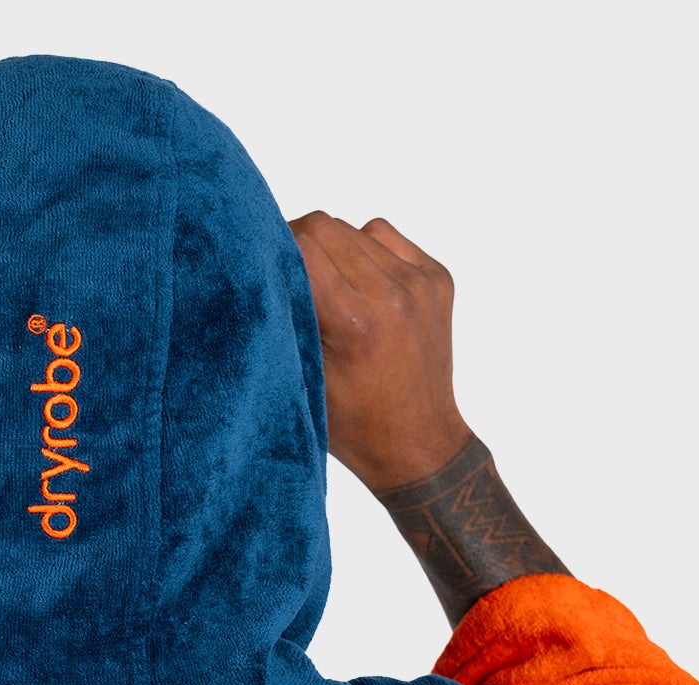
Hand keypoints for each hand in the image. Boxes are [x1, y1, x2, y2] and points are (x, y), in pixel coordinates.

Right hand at [288, 212, 471, 493]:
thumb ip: (285, 319)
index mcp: (354, 322)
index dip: (275, 247)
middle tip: (290, 276)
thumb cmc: (352, 423)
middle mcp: (392, 295)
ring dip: (334, 249)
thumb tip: (261, 265)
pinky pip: (386, 238)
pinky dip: (366, 252)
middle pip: (326, 227)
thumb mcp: (302, 378)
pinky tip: (362, 288)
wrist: (418, 443)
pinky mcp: (437, 278)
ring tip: (329, 289)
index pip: (303, 244)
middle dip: (300, 245)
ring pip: (355, 229)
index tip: (264, 266)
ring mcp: (420, 283)